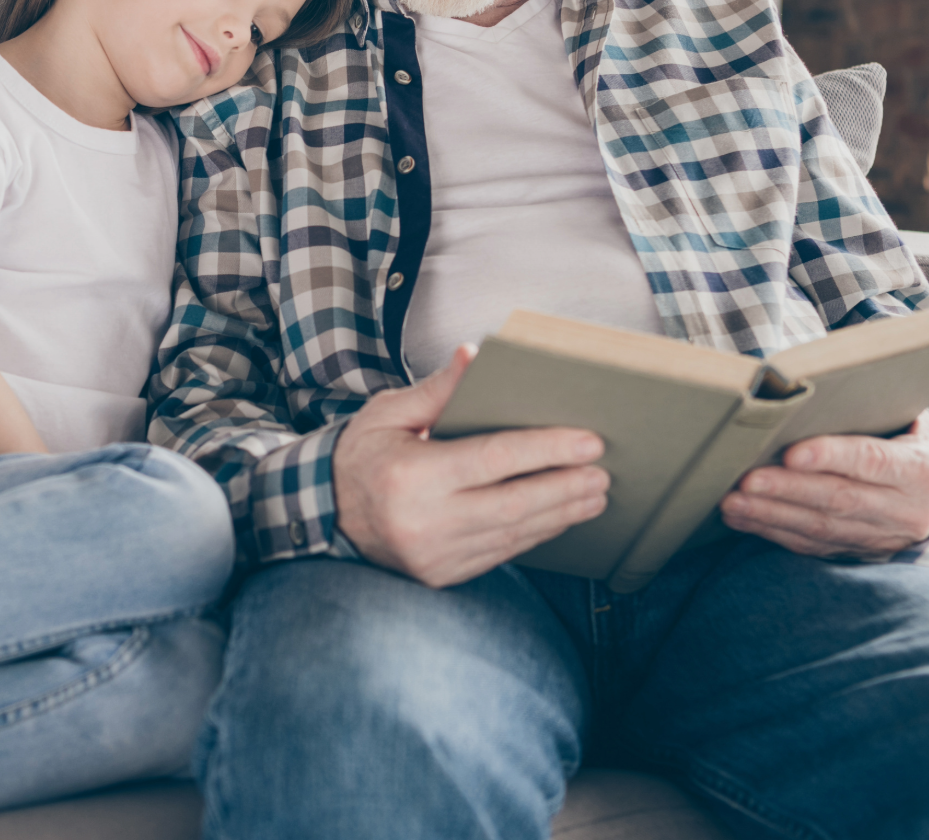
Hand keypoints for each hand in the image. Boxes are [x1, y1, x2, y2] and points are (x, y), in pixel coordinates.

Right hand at [334, 346, 609, 587]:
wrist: (325, 514)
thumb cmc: (361, 455)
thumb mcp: (387, 413)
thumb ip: (436, 389)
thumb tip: (475, 354)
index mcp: (410, 476)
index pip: (494, 459)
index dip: (547, 449)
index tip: (588, 441)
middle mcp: (424, 522)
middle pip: (514, 504)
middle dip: (566, 488)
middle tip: (603, 473)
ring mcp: (434, 556)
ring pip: (513, 534)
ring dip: (560, 515)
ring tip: (594, 496)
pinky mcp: (442, 575)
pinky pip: (501, 554)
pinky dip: (534, 535)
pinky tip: (558, 518)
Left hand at [720, 416, 928, 557]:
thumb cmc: (907, 439)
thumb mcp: (905, 421)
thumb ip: (863, 415)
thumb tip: (800, 398)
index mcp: (921, 469)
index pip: (872, 461)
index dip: (831, 457)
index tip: (790, 453)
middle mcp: (907, 510)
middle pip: (840, 500)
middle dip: (788, 490)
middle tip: (746, 480)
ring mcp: (884, 537)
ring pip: (822, 529)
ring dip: (771, 516)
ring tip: (732, 503)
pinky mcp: (862, 553)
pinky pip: (814, 547)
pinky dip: (775, 533)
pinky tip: (744, 520)